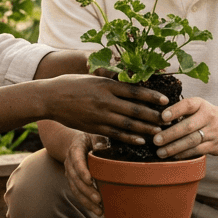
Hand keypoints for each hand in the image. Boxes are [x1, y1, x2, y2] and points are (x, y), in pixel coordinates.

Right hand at [42, 74, 165, 146]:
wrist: (49, 98)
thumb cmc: (70, 84)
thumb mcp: (92, 76)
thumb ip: (110, 80)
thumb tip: (128, 79)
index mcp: (106, 84)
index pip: (135, 90)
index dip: (152, 96)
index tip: (165, 100)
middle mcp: (105, 100)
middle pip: (135, 109)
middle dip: (154, 115)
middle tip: (168, 119)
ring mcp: (99, 115)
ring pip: (128, 124)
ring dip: (146, 129)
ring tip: (160, 132)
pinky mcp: (93, 127)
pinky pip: (115, 134)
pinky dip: (130, 138)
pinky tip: (141, 140)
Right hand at [61, 133, 104, 217]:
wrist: (73, 143)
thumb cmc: (89, 139)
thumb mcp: (94, 136)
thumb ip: (100, 140)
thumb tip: (104, 146)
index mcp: (75, 150)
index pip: (77, 161)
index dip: (82, 171)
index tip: (90, 180)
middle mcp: (70, 163)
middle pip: (76, 179)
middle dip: (86, 190)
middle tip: (98, 199)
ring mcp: (70, 174)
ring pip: (75, 189)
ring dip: (86, 201)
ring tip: (99, 210)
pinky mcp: (73, 182)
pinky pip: (77, 193)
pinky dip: (86, 203)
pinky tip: (97, 210)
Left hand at [151, 96, 217, 158]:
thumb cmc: (206, 116)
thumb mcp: (197, 108)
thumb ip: (181, 111)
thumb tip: (154, 118)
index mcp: (201, 104)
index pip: (188, 105)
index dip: (175, 110)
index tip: (162, 117)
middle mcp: (209, 116)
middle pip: (188, 126)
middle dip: (170, 134)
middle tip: (155, 140)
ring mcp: (214, 132)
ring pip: (192, 141)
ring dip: (174, 148)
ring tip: (160, 152)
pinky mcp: (216, 146)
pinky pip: (198, 151)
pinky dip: (184, 154)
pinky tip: (173, 156)